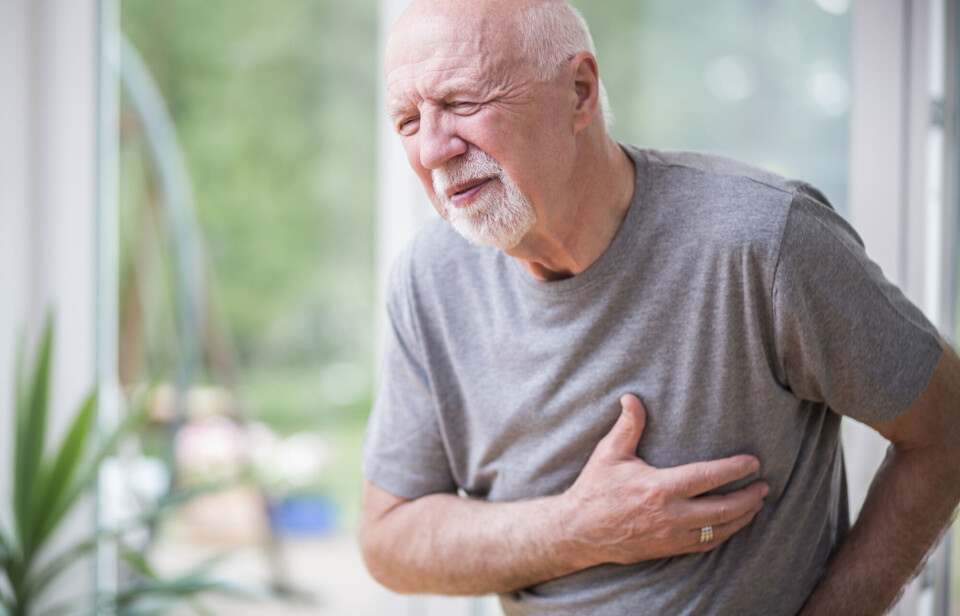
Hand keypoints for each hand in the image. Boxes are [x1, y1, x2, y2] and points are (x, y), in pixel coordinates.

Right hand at [560, 394, 768, 566]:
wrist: (579, 531)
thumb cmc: (595, 489)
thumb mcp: (609, 454)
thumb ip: (628, 426)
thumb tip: (632, 397)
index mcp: (659, 488)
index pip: (707, 478)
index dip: (734, 470)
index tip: (753, 463)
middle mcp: (670, 515)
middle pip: (723, 509)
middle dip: (749, 497)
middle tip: (764, 486)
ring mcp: (671, 536)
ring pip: (718, 531)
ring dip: (742, 518)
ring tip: (757, 504)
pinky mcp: (668, 548)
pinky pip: (705, 545)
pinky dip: (724, 535)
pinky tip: (732, 525)